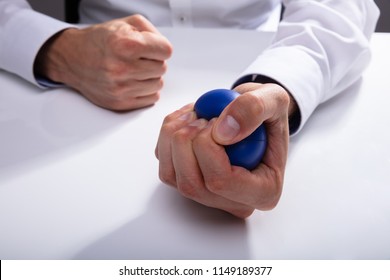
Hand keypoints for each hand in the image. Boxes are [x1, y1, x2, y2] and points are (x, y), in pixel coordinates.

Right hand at [34, 15, 172, 109]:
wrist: (73, 59)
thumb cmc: (100, 41)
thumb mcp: (125, 23)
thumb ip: (151, 32)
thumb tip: (165, 50)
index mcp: (125, 44)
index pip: (166, 51)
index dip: (159, 47)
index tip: (151, 48)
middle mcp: (122, 68)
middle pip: (162, 68)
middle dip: (153, 61)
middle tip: (138, 58)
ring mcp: (121, 88)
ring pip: (158, 84)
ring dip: (150, 77)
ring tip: (134, 70)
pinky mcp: (120, 103)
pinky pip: (151, 98)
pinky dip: (146, 90)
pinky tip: (133, 81)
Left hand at [155, 83, 293, 217]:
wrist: (251, 115)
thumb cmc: (266, 113)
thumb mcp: (274, 99)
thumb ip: (255, 109)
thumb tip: (223, 132)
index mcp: (263, 191)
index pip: (222, 181)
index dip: (208, 146)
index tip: (215, 118)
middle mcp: (233, 201)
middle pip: (192, 183)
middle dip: (188, 140)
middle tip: (204, 115)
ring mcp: (208, 195)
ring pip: (171, 175)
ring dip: (174, 136)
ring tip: (196, 115)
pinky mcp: (187, 182)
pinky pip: (165, 164)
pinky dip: (167, 136)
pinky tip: (187, 120)